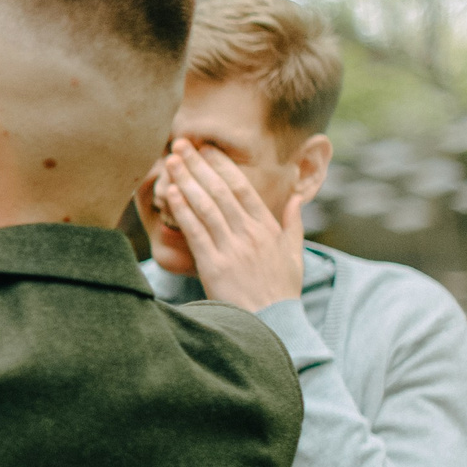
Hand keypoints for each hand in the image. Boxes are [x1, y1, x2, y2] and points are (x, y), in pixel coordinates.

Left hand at [151, 140, 305, 311]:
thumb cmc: (282, 291)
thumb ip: (293, 224)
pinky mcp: (214, 266)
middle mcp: (249, 233)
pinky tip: (171, 192)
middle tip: (181, 144)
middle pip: (220, 190)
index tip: (207, 149)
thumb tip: (295, 199)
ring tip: (170, 160)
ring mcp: (231, 248)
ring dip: (186, 180)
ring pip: (206, 206)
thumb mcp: (295, 255)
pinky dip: (182, 210)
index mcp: (267, 228)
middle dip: (199, 164)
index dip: (222, 165)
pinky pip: (196, 232)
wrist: (272, 323)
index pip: (243, 188)